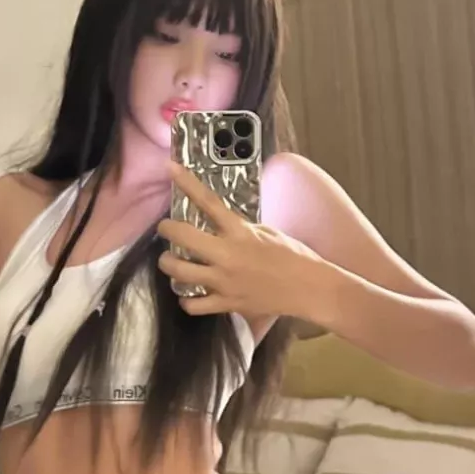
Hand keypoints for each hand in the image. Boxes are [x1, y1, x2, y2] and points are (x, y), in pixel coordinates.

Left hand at [157, 162, 322, 320]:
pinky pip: (194, 305)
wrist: (309, 288)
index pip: (208, 202)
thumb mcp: (266, 232)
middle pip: (182, 237)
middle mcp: (227, 255)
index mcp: (240, 232)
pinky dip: (187, 300)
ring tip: (171, 262)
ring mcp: (224, 282)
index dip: (187, 183)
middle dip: (167, 229)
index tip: (170, 168)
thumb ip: (239, 228)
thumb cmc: (293, 256)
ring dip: (169, 265)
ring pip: (179, 273)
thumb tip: (220, 223)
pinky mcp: (227, 304)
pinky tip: (189, 294)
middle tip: (166, 228)